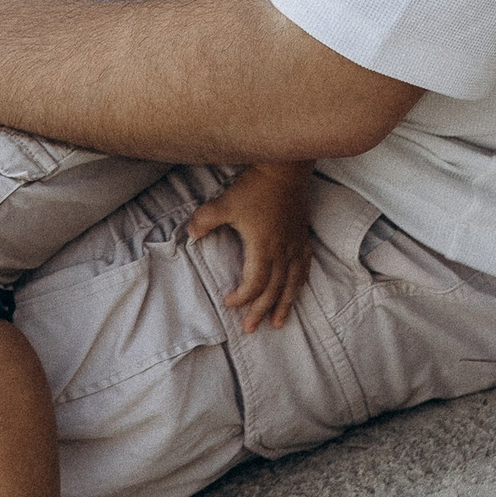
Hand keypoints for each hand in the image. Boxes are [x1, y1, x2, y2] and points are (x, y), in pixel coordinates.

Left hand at [187, 162, 314, 331]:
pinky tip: (297, 290)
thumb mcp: (224, 202)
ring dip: (285, 305)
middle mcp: (281, 251)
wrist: (284, 168)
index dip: (242, 297)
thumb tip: (190, 234)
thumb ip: (205, 220)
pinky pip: (305, 266)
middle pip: (273, 290)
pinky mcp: (302, 236)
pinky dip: (300, 283)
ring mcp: (294, 244)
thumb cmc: (255, 187)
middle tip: (251, 328)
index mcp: (263, 247)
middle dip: (261, 311)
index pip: (254, 284)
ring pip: (292, 283)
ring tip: (279, 323)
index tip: (228, 301)